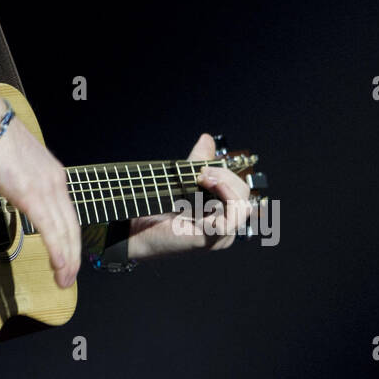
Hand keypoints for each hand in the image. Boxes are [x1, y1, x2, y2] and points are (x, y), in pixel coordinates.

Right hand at [0, 116, 80, 288]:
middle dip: (73, 256)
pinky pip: (50, 231)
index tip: (68, 256)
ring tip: (64, 280)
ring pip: (65, 233)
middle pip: (72, 227)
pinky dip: (57, 252)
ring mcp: (46, 189)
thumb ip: (23, 178)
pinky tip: (58, 267)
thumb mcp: (17, 161)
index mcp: (53, 174)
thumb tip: (17, 187)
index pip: (68, 213)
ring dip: (67, 261)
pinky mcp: (31, 196)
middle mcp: (56, 182)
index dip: (70, 238)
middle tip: (70, 277)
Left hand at [125, 133, 251, 259]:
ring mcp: (219, 236)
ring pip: (242, 207)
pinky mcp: (209, 240)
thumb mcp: (181, 180)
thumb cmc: (155, 209)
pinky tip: (204, 194)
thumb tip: (207, 139)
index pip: (240, 189)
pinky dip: (221, 202)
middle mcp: (225, 226)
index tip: (202, 169)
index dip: (226, 174)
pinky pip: (230, 222)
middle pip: (244, 195)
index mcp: (221, 213)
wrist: (134, 229)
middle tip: (201, 173)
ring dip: (224, 186)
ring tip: (203, 180)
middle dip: (225, 176)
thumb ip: (197, 162)